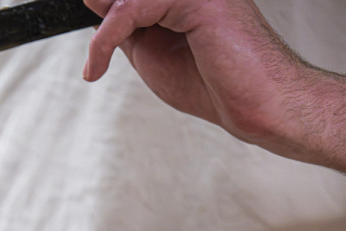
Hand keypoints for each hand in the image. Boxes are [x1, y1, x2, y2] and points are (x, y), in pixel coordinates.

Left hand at [81, 0, 307, 154]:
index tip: (89, 42)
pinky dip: (106, 37)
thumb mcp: (151, 52)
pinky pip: (132, 6)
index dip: (106, 9)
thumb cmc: (215, 85)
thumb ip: (125, 25)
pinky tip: (97, 65)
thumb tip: (96, 3)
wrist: (256, 105)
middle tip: (93, 54)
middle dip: (105, 16)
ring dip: (103, 32)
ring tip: (95, 64)